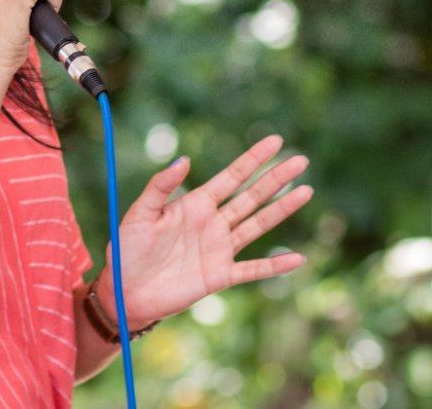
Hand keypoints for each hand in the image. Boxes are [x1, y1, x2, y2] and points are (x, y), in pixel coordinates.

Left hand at [103, 135, 311, 329]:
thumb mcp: (141, 212)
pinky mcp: (220, 276)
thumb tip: (184, 160)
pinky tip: (297, 259)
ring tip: (306, 191)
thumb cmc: (128, 248)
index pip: (231, 177)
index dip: (253, 159)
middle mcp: (213, 223)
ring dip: (281, 210)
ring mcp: (220, 249)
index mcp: (195, 204)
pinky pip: (253, 269)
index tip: (274, 141)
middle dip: (275, 179)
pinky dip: (274, 266)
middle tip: (301, 160)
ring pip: (258, 225)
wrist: (125, 289)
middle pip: (251, 197)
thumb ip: (160, 186)